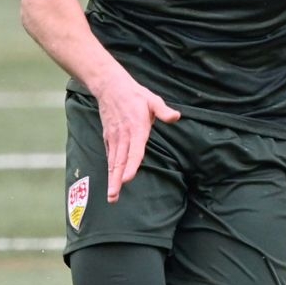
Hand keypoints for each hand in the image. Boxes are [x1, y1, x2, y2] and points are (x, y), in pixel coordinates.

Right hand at [93, 74, 179, 201]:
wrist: (110, 87)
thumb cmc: (135, 96)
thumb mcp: (153, 100)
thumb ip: (164, 111)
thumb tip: (176, 117)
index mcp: (136, 129)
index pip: (134, 151)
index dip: (131, 165)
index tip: (127, 179)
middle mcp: (124, 136)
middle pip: (120, 162)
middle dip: (117, 180)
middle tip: (114, 197)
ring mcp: (114, 138)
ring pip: (113, 162)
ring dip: (112, 179)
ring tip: (111, 197)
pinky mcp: (108, 138)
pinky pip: (110, 156)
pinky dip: (110, 169)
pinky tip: (112, 181)